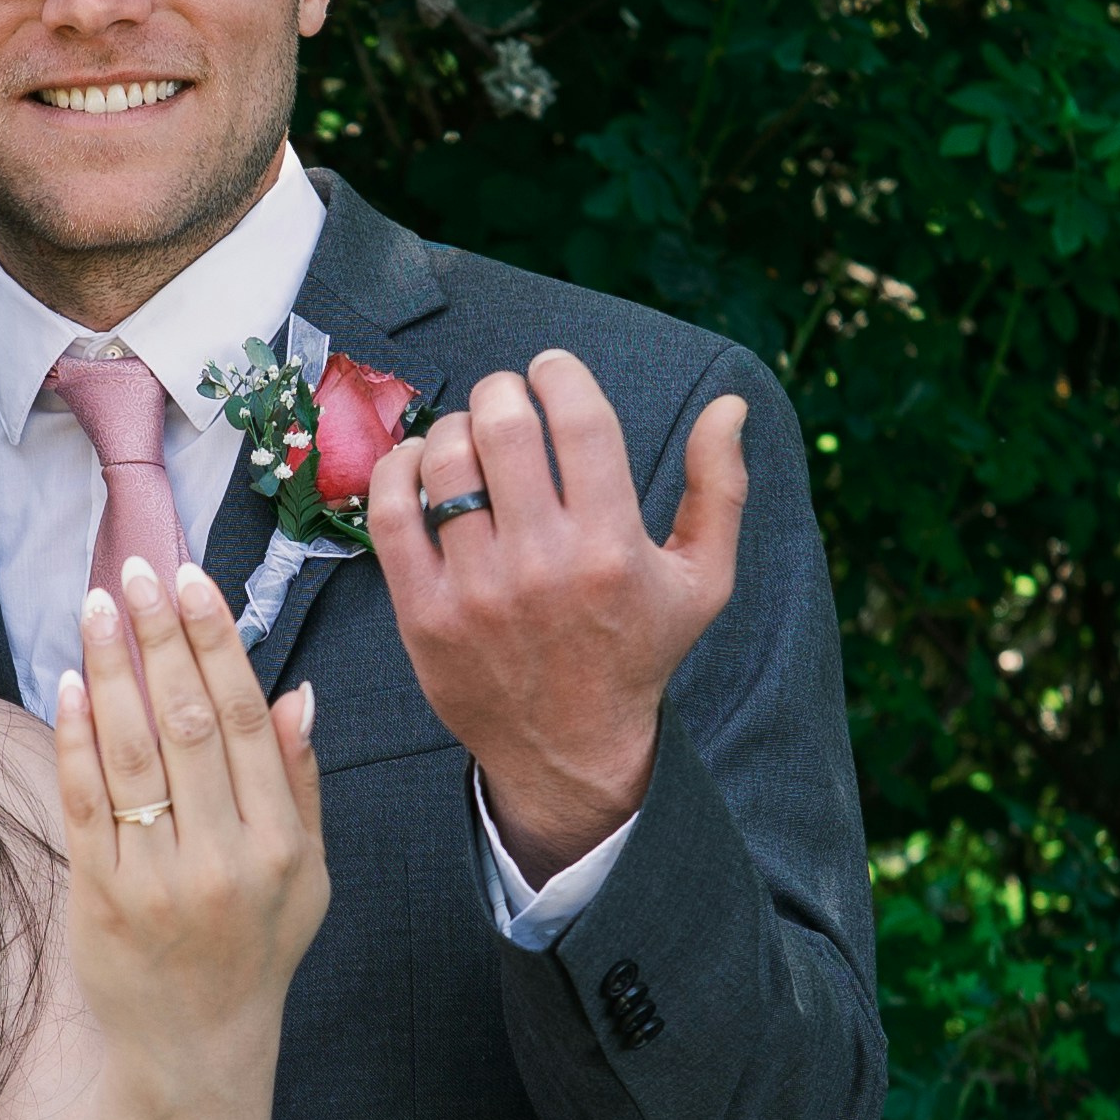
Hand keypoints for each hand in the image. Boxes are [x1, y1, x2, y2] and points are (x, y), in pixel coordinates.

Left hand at [56, 558, 328, 1100]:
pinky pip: (86, 803)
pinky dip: (77, 738)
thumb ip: (302, 786)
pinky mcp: (103, 900)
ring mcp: (160, 881)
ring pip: (134, 754)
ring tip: (97, 607)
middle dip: (161, 640)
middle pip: (191, 724)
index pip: (251, 721)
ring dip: (112, 671)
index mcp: (283, 845)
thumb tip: (301, 694)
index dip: (219, 645)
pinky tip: (72, 682)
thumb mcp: (310, 878)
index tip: (193, 582)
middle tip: (136, 573)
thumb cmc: (255, 953)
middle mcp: (226, 860)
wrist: (197, 1052)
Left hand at [366, 352, 747, 884]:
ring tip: (470, 436)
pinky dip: (398, 469)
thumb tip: (728, 405)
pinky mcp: (424, 614)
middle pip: (504, 429)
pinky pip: (390, 513)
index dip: (560, 374)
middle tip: (507, 398)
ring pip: (445, 462)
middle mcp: (542, 565)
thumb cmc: (637, 651)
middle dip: (503, 390)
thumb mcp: (702, 580)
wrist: (569, 749)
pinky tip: (419, 464)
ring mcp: (476, 591)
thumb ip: (720, 489)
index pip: (579, 422)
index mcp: (613, 547)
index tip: (551, 370)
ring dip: (455, 427)